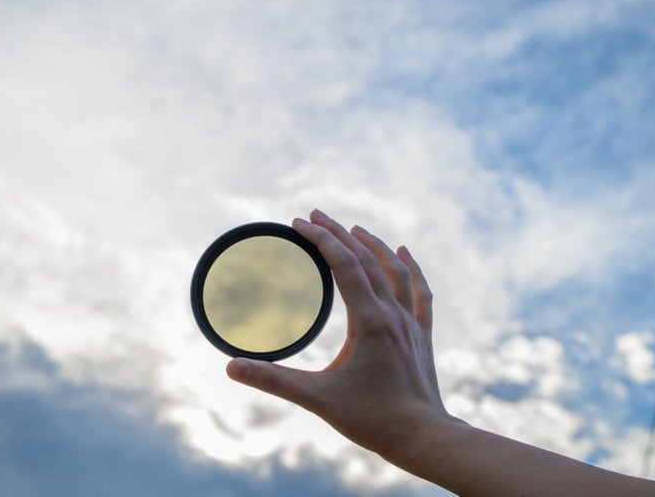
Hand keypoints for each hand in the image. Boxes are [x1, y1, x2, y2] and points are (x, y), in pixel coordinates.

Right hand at [226, 209, 462, 458]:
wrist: (423, 439)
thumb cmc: (372, 419)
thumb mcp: (316, 399)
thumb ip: (273, 380)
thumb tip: (230, 368)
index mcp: (369, 320)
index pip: (343, 264)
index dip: (319, 239)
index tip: (298, 222)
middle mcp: (393, 313)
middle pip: (366, 258)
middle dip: (338, 233)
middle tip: (315, 215)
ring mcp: (411, 323)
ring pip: (395, 269)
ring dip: (372, 244)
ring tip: (353, 228)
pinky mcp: (421, 335)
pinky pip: (419, 290)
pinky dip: (410, 267)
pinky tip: (404, 253)